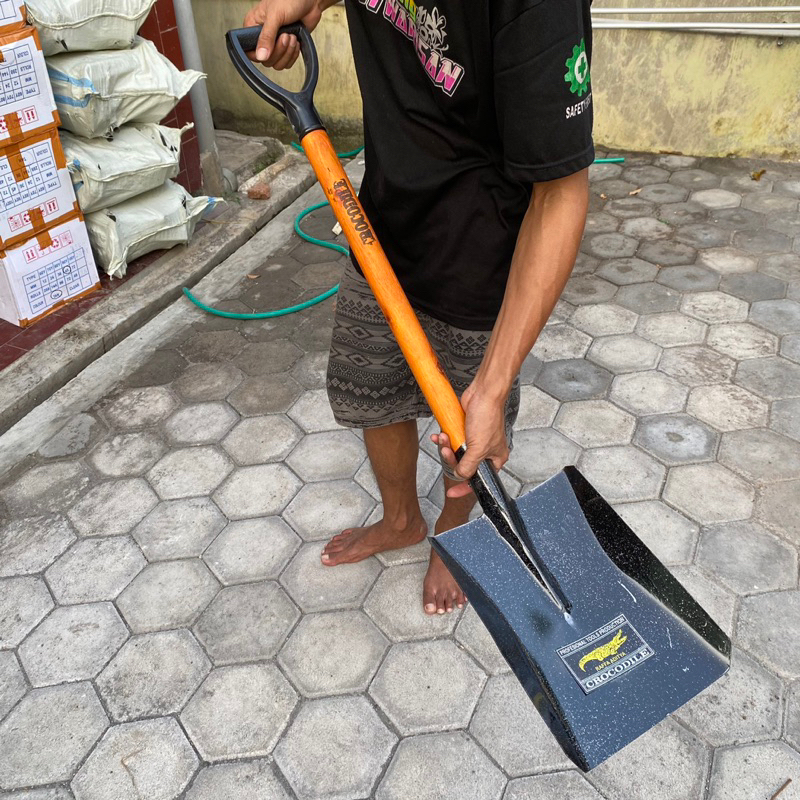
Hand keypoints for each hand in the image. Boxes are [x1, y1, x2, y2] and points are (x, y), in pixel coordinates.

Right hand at [243, 0, 323, 68]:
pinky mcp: (287, 48)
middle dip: (279, 51)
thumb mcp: (275, 16)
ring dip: (287, 53)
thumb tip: (260, 56)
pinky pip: (287, 62)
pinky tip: (296, 41)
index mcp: (253, 26)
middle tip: (285, 36)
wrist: (310, 1)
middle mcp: (263, 37)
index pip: (249, 50)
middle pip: (266, 60)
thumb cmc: (290, 0)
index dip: (259, 54)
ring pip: (277, 63)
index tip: (269, 49)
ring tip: (292, 37)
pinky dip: (293, 55)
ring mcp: (276, 43)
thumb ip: (267, 37)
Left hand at [431, 382, 509, 498]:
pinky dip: (443, 439)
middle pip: (463, 466)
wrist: (482, 393)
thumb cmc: (487, 417)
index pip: (479, 480)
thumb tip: (459, 476)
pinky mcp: (463, 432)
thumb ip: (468, 466)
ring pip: (454, 453)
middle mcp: (485, 452)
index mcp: (495, 459)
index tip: (451, 493)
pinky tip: (439, 435)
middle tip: (447, 451)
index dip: (464, 488)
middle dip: (451, 459)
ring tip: (443, 438)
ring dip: (445, 447)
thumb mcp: (478, 448)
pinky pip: (451, 441)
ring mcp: (473, 441)